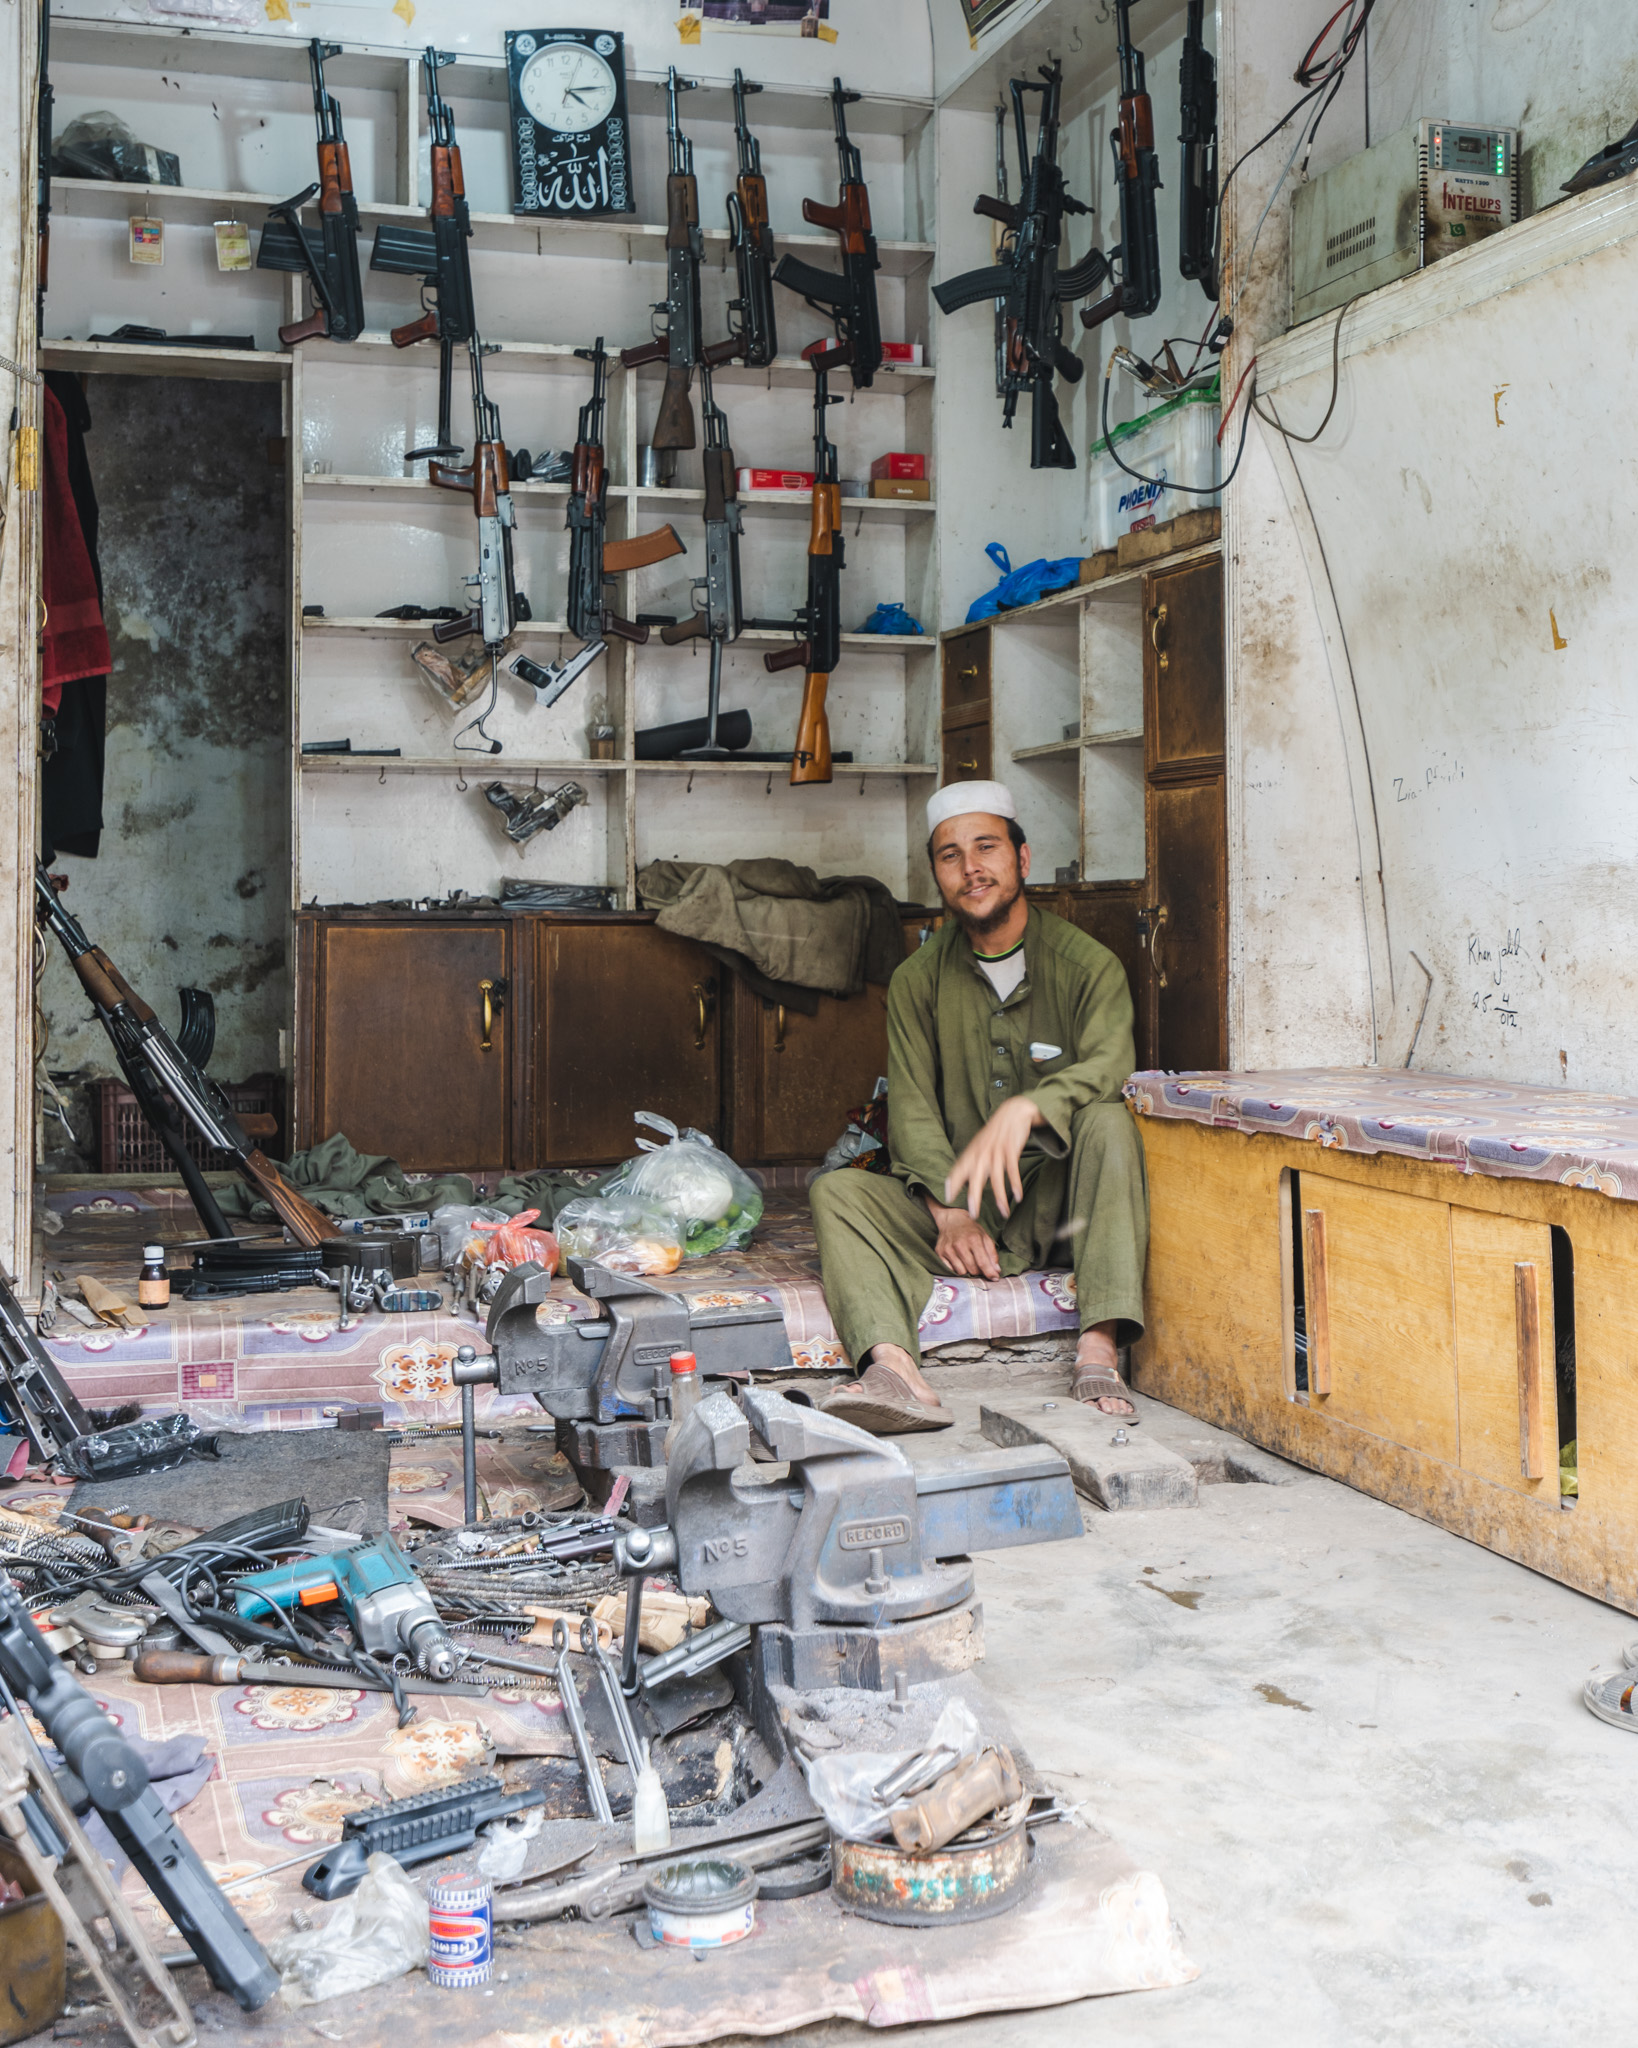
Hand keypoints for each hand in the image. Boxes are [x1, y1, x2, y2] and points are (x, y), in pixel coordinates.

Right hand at [927, 1201, 1001, 1279]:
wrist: (952, 1220)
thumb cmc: (971, 1229)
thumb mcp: (985, 1237)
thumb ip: (992, 1254)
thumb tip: (996, 1271)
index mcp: (973, 1239)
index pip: (982, 1262)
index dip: (990, 1273)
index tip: (994, 1278)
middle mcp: (959, 1244)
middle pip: (972, 1270)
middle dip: (978, 1270)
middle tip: (978, 1264)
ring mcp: (948, 1249)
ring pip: (961, 1272)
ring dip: (967, 1270)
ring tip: (968, 1261)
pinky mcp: (939, 1252)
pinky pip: (950, 1270)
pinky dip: (956, 1268)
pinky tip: (958, 1260)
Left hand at [945, 1094, 1043, 1220]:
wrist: (1012, 1112)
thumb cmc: (994, 1133)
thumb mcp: (978, 1145)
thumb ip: (970, 1162)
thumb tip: (960, 1181)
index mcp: (972, 1152)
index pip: (958, 1170)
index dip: (952, 1184)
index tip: (947, 1198)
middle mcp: (982, 1153)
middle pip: (976, 1178)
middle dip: (974, 1197)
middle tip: (973, 1214)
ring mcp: (996, 1152)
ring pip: (996, 1178)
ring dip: (1000, 1197)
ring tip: (1004, 1213)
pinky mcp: (1011, 1150)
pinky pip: (1012, 1170)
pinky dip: (1015, 1184)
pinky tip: (1018, 1197)